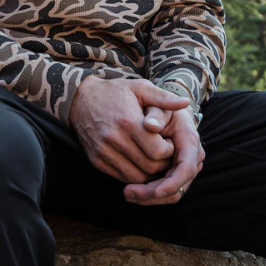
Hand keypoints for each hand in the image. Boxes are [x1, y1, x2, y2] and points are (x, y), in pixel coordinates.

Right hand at [67, 76, 190, 185]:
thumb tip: (186, 102)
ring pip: (136, 177)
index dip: (169, 151)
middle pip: (149, 167)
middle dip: (162, 165)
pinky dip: (134, 174)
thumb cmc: (115, 92)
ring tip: (154, 158)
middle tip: (165, 154)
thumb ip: (163, 98)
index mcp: (129, 121)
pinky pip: (121, 177)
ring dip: (149, 172)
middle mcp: (115, 139)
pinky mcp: (96, 160)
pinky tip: (139, 161)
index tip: (169, 142)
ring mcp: (104, 152)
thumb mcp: (140, 88)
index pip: (158, 151)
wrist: (80, 99)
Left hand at [124, 103, 204, 205]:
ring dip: (150, 198)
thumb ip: (155, 112)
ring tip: (127, 193)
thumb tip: (150, 125)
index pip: (186, 168)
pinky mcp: (175, 174)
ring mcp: (184, 168)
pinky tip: (131, 191)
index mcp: (190, 140)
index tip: (153, 191)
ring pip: (172, 194)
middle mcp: (192, 158)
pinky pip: (165, 192)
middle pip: (178, 188)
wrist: (166, 111)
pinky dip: (150, 195)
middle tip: (127, 193)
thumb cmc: (159, 106)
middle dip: (154, 195)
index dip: (171, 183)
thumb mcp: (157, 104)